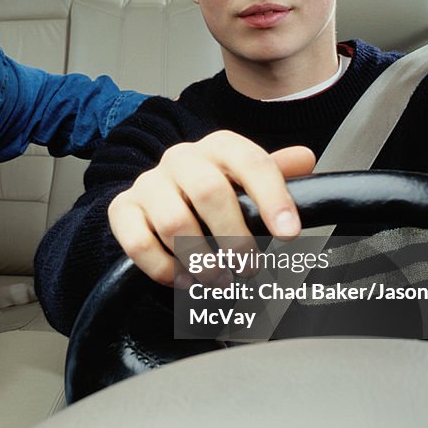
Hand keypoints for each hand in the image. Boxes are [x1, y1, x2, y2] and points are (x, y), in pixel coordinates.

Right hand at [107, 131, 314, 285]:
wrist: (159, 197)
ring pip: (174, 223)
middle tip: (249, 266)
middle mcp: (180, 159)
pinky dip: (165, 269)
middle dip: (234, 236)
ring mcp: (148, 183)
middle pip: (209, 191)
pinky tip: (185, 280)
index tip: (289, 233)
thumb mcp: (244, 181)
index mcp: (218, 147)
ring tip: (220, 279)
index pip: (250, 161)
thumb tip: (305, 158)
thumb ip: (276, 171)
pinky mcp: (122, 210)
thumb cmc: (211, 192)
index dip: (272, 197)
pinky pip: (139, 243)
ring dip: (202, 260)